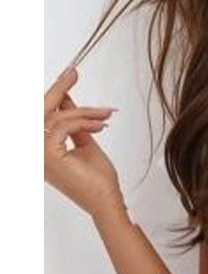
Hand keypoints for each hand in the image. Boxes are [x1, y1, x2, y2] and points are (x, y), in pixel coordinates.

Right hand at [44, 66, 124, 218]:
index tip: (67, 77)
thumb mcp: (85, 142)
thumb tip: (68, 102)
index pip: (42, 116)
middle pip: (41, 111)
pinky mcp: (48, 153)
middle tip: (74, 73)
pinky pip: (64, 126)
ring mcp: (38, 153)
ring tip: (104, 114)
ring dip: (84, 112)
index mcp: (40, 148)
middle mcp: (34, 150)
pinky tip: (100, 125)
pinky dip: (84, 122)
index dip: (53, 94)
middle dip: (59, 89)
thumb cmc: (97, 180)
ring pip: (56, 117)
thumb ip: (74, 123)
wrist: (106, 200)